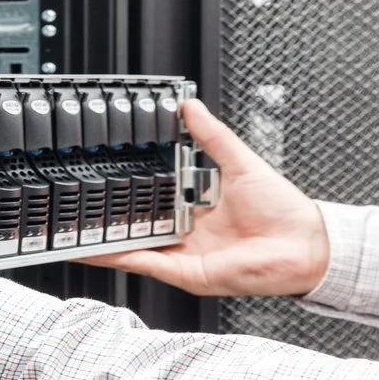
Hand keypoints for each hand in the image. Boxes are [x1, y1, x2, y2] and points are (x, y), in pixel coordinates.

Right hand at [81, 99, 329, 296]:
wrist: (306, 246)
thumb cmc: (283, 210)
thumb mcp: (240, 163)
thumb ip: (212, 137)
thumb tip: (191, 106)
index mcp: (199, 209)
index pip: (156, 198)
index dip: (131, 188)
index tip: (107, 173)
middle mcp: (188, 234)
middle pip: (139, 223)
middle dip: (108, 216)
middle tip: (77, 201)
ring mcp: (184, 255)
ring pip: (133, 246)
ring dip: (102, 240)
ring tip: (71, 228)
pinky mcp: (186, 273)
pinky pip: (144, 264)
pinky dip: (116, 258)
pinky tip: (92, 250)